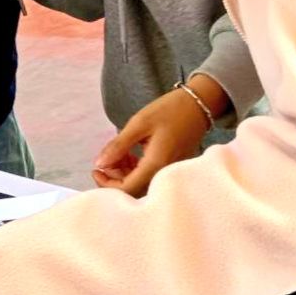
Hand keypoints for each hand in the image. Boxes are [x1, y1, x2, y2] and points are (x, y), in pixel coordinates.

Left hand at [91, 74, 227, 196]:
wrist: (199, 104)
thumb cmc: (170, 110)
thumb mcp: (139, 124)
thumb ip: (118, 146)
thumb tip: (100, 164)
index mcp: (155, 164)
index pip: (126, 189)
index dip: (107, 184)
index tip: (96, 169)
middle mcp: (164, 173)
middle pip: (133, 189)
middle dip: (114, 178)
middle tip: (105, 160)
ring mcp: (169, 171)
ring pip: (141, 183)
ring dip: (124, 173)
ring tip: (117, 154)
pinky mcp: (171, 166)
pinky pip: (149, 175)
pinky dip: (135, 168)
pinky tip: (130, 155)